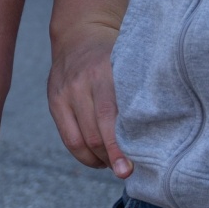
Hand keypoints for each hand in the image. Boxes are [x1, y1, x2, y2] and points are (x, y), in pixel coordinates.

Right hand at [49, 18, 127, 176]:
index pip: (110, 117)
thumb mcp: (129, 65)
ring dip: (99, 159)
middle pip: (95, 133)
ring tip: (114, 165)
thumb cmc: (116, 57)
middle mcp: (81, 82)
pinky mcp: (54, 101)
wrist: (80, 35)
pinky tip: (99, 159)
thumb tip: (154, 137)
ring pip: (81, 140)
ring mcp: (65, 92)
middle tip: (127, 172)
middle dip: (112, 158)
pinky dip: (84, 155)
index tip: (131, 168)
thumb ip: (138, 94)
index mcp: (104, 71)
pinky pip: (68, 139)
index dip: (120, 146)